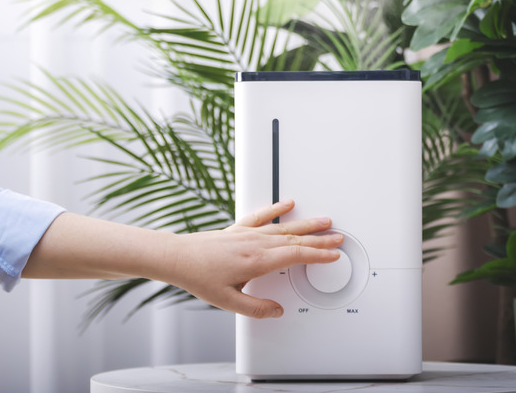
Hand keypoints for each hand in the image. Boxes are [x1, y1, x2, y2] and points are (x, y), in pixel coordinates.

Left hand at [161, 199, 341, 318]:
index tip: (333, 254)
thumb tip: (276, 311)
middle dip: (319, 239)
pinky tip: (287, 204)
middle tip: (338, 238)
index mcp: (256, 262)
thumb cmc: (198, 276)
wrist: (177, 258)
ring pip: (283, 227)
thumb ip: (256, 309)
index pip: (295, 255)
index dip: (318, 254)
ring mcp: (246, 234)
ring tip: (324, 221)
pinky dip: (276, 209)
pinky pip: (261, 216)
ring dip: (306, 224)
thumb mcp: (228, 302)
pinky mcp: (237, 229)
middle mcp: (254, 244)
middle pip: (295, 239)